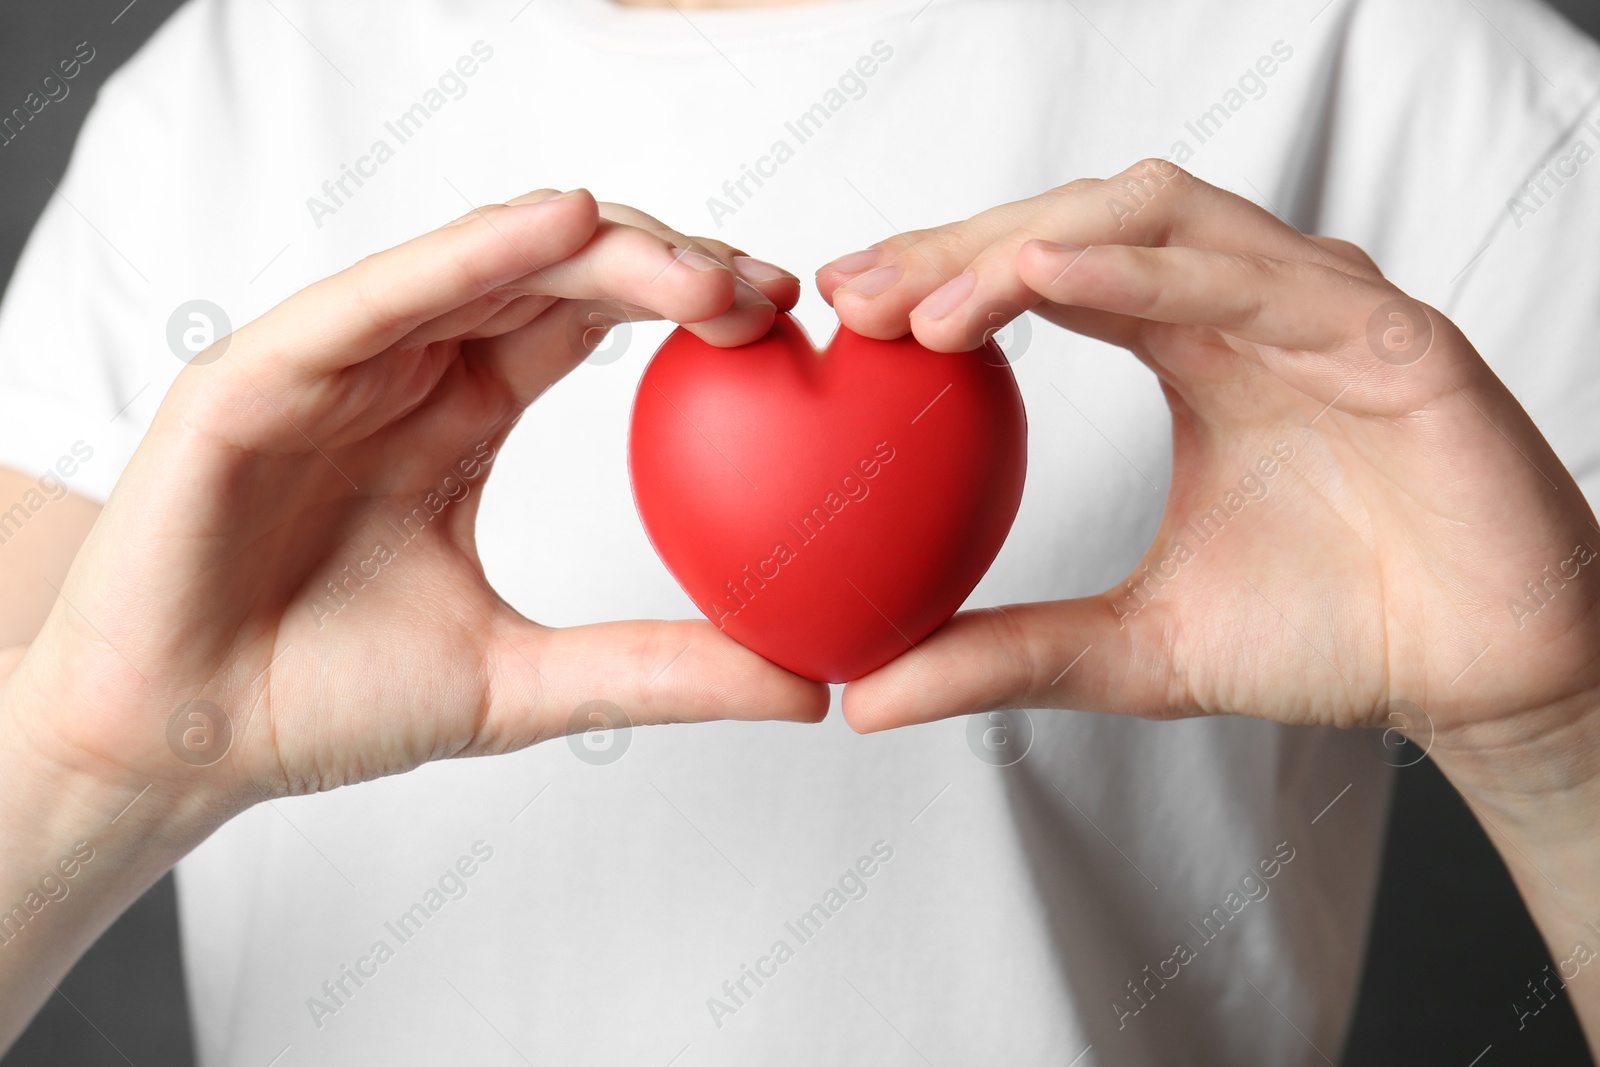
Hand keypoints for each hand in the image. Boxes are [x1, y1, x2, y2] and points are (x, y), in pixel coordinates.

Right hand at [6, 188, 825, 814]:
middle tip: (764, 290)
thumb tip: (806, 690)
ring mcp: (337, 362)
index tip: (779, 319)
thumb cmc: (323, 700)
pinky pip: (378, 295)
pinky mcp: (262, 373)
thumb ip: (658, 672)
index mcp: (461, 416)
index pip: (588, 322)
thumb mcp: (525, 686)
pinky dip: (470, 253)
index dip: (687, 303)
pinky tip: (561, 228)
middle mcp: (406, 370)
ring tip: (698, 270)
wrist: (185, 746)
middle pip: (551, 273)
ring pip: (479, 261)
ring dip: (597, 250)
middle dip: (665, 264)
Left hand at [821, 161, 1599, 769]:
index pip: (1052, 272)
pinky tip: (1050, 279)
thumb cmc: (1334, 632)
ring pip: (1162, 220)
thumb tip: (868, 698)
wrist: (1482, 676)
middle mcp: (1249, 308)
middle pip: (1086, 222)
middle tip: (859, 294)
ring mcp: (1322, 310)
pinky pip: (1259, 279)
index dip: (948, 275)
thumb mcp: (1136, 649)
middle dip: (964, 245)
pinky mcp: (1392, 339)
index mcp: (1193, 348)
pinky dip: (1149, 271)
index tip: (848, 313)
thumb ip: (1010, 654)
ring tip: (930, 302)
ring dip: (1035, 242)